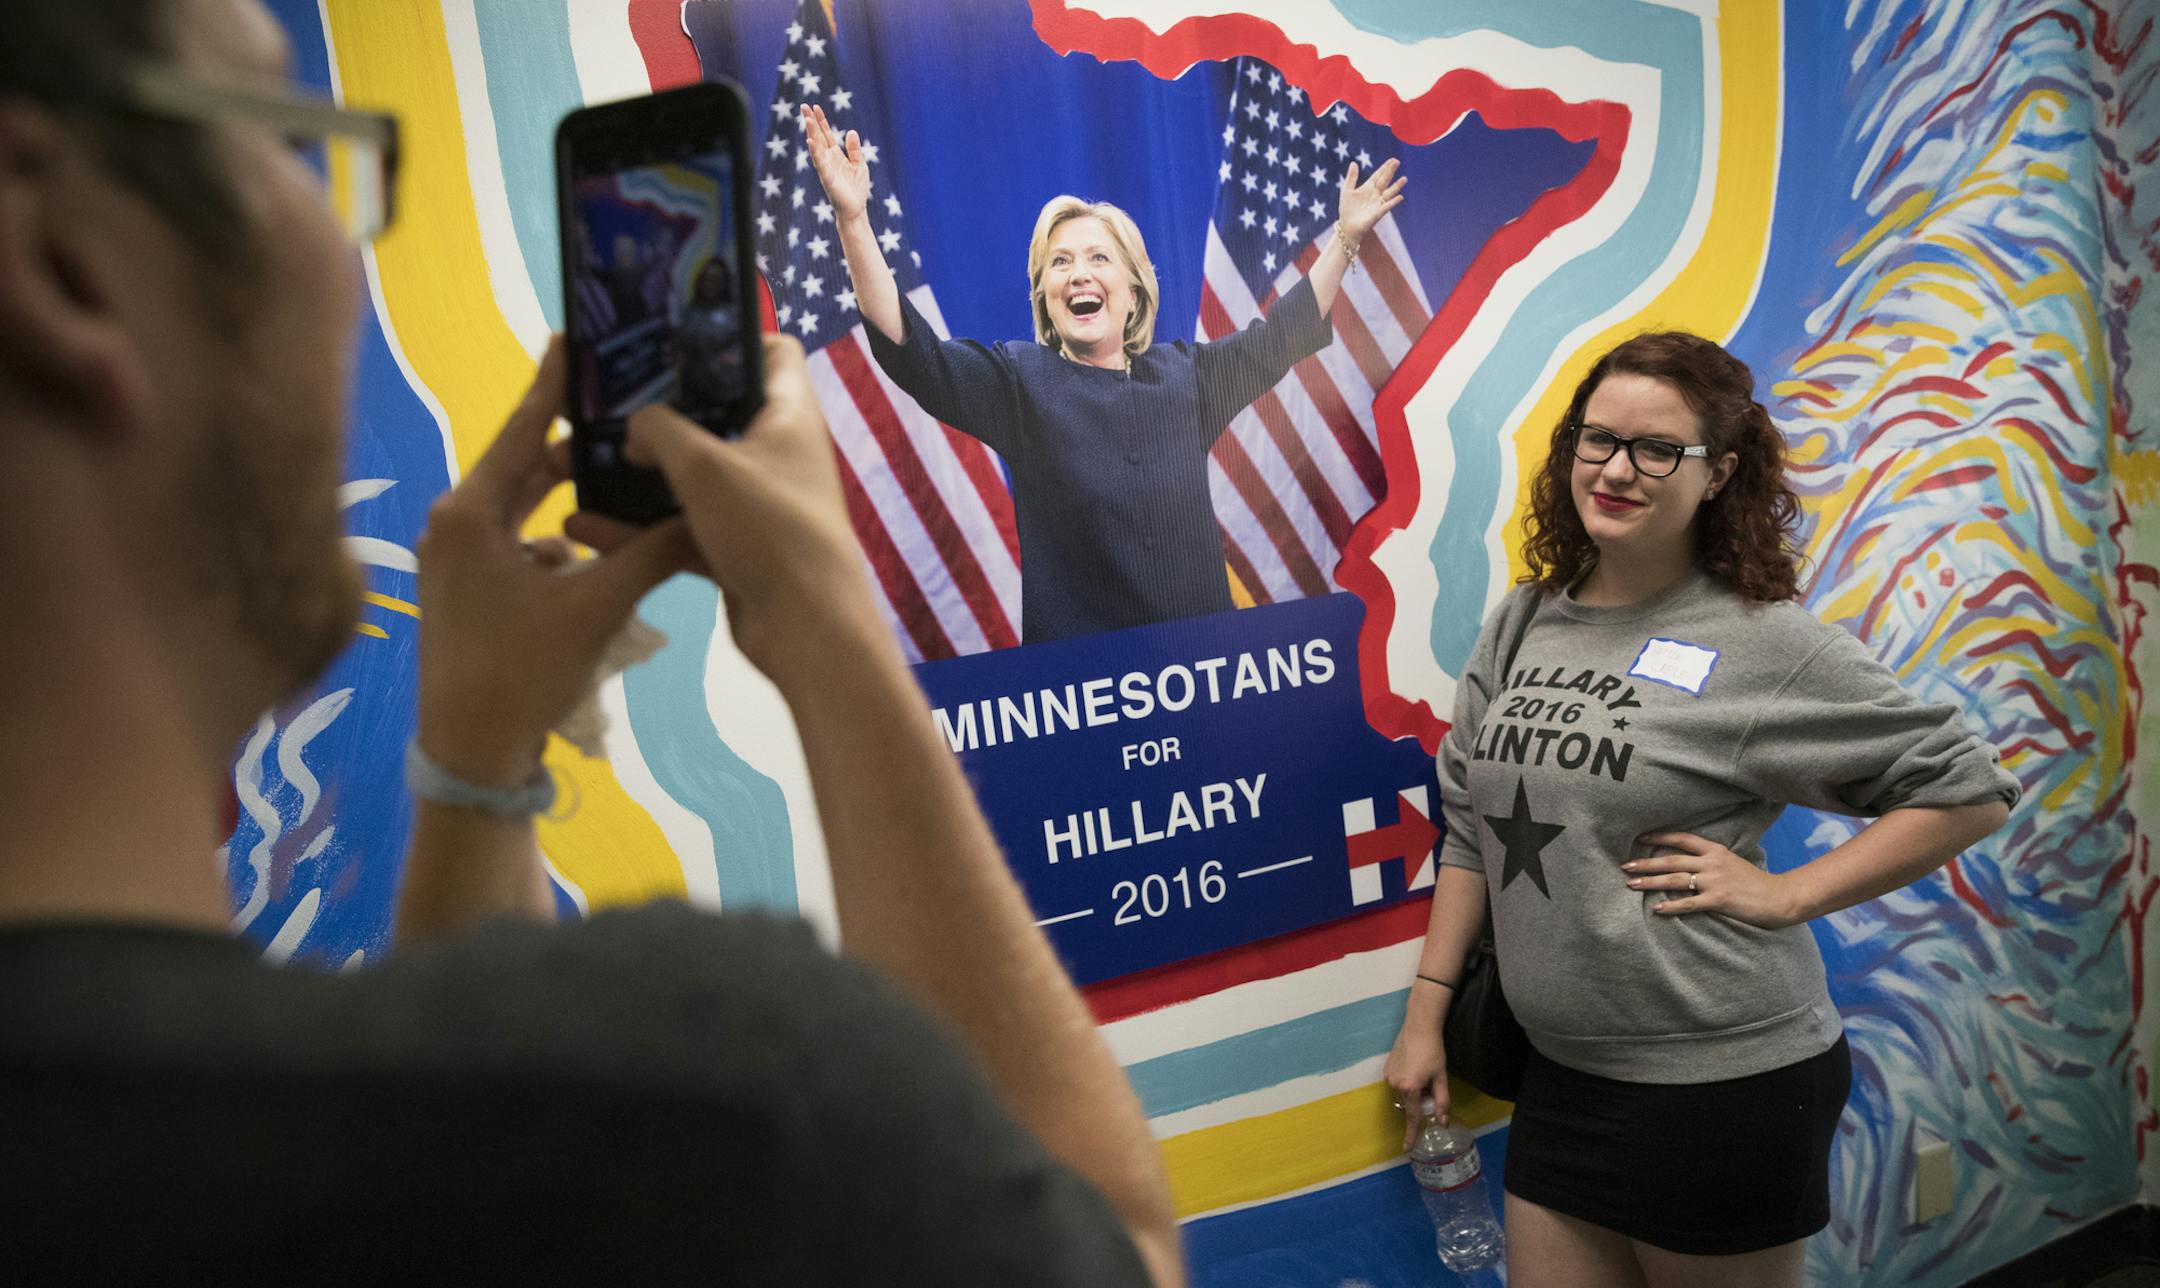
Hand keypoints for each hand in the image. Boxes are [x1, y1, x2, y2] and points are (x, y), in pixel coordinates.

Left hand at [416, 337, 696, 785]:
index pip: (521, 430)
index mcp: (471, 514)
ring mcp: (456, 562)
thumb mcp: (598, 606)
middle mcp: (454, 525)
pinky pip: (521, 547)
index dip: (551, 385)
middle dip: (574, 447)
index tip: (572, 338)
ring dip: (572, 501)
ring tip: (625, 480)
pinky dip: (560, 543)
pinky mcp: (466, 592)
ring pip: (525, 511)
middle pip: (524, 467)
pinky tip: (603, 553)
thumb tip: (703, 514)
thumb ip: (652, 551)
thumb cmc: (522, 670)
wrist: (468, 754)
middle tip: (622, 412)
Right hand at [594, 334, 884, 684]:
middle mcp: (776, 451)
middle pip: (716, 413)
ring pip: (690, 475)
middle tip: (601, 403)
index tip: (671, 340)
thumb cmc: (767, 529)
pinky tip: (584, 529)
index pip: (773, 351)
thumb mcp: (705, 465)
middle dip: (657, 410)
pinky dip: (639, 528)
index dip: (729, 338)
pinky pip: (680, 526)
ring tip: (576, 463)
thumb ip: (659, 429)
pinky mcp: (737, 546)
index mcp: (788, 413)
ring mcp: (756, 502)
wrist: (806, 632)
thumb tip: (633, 427)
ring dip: (637, 473)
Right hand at [801, 103, 870, 221]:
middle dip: (811, 122)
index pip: (826, 134)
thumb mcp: (859, 165)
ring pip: (817, 147)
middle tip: (804, 106)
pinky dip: (815, 152)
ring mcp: (826, 168)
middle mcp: (828, 159)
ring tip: (807, 119)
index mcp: (835, 155)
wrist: (855, 210)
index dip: (821, 120)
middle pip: (817, 136)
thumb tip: (851, 131)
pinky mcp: (828, 178)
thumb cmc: (856, 189)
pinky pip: (820, 163)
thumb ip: (854, 149)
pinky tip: (811, 142)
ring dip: (811, 133)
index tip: (815, 107)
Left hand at [1336, 157, 1406, 244]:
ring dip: (1397, 186)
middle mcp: (1375, 194)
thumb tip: (1354, 162)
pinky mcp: (1378, 213)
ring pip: (1389, 192)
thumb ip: (1351, 177)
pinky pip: (1387, 206)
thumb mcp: (1347, 190)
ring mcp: (1378, 203)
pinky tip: (1400, 197)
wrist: (1347, 226)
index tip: (1392, 159)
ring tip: (1404, 179)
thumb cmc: (1346, 209)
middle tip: (1397, 162)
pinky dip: (1393, 202)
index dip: (1385, 167)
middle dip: (1390, 172)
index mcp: (1368, 187)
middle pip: (1384, 180)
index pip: (1378, 175)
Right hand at [1383, 1017, 1448, 1151]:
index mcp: (1410, 1089)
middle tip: (1430, 1090)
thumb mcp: (1441, 1077)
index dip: (1411, 1134)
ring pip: (1401, 1095)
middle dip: (1417, 1105)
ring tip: (1423, 1076)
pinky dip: (1405, 1084)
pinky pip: (1396, 1084)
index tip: (1407, 1149)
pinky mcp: (1386, 1068)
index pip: (1412, 1117)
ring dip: (1412, 1093)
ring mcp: (1388, 1076)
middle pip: (1407, 1105)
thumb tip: (1442, 1121)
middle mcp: (1395, 1085)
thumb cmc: (1433, 1051)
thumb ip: (1442, 1101)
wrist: (1419, 1026)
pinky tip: (1414, 1069)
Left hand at [1625, 832, 1804, 928]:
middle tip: (1625, 865)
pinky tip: (1656, 909)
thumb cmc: (1756, 882)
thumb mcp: (1732, 863)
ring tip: (1631, 884)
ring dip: (1650, 882)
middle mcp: (1712, 863)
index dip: (1659, 837)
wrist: (1781, 897)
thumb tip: (1685, 863)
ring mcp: (1715, 881)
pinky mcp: (1719, 901)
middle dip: (1646, 863)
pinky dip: (1671, 907)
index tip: (1639, 838)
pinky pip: (1688, 904)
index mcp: (1715, 851)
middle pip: (1671, 860)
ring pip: (1675, 880)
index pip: (1681, 839)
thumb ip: (1710, 861)